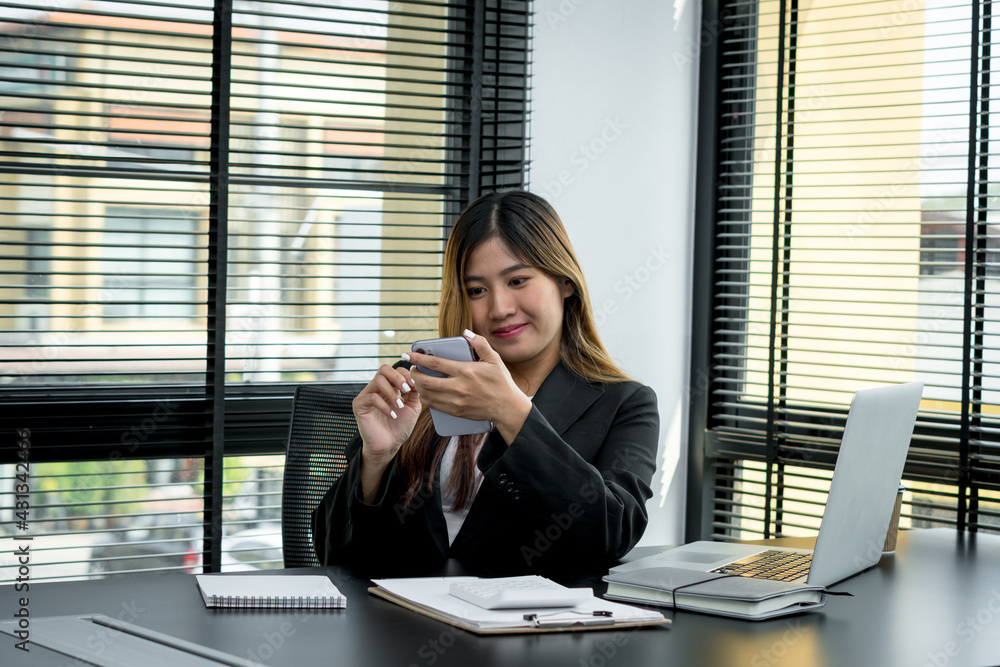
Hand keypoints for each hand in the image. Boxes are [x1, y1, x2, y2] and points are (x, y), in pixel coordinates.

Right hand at [352, 364, 419, 500]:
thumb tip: (418, 378)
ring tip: (399, 406)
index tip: (414, 387)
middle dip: (398, 377)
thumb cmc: (400, 427)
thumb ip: (415, 392)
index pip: (395, 370)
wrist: (389, 445)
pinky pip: (371, 397)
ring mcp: (367, 395)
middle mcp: (377, 388)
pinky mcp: (359, 405)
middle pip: (384, 369)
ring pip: (378, 380)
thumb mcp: (413, 407)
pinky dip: (384, 406)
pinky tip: (392, 415)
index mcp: (390, 387)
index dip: (406, 375)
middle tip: (406, 390)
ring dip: (392, 393)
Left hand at [407, 331, 531, 443]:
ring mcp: (456, 402)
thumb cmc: (501, 382)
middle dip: (414, 374)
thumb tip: (465, 332)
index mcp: (465, 371)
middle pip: (426, 381)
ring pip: (427, 395)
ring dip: (418, 387)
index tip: (407, 354)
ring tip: (418, 380)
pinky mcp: (456, 412)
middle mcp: (458, 387)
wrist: (507, 408)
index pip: (435, 363)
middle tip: (413, 369)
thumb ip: (479, 343)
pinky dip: (427, 399)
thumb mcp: (494, 359)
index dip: (418, 358)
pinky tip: (427, 393)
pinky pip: (434, 406)